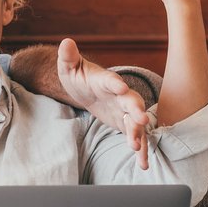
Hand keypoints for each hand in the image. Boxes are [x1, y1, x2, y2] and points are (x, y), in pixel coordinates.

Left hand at [57, 39, 150, 168]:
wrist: (88, 88)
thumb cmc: (79, 76)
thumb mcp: (70, 67)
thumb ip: (68, 56)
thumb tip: (65, 42)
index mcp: (105, 80)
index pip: (112, 80)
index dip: (116, 83)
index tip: (120, 87)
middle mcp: (120, 95)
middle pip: (132, 101)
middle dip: (137, 110)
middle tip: (141, 119)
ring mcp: (125, 110)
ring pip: (136, 122)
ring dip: (138, 133)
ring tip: (136, 147)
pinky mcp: (126, 124)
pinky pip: (136, 137)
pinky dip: (141, 149)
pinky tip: (143, 164)